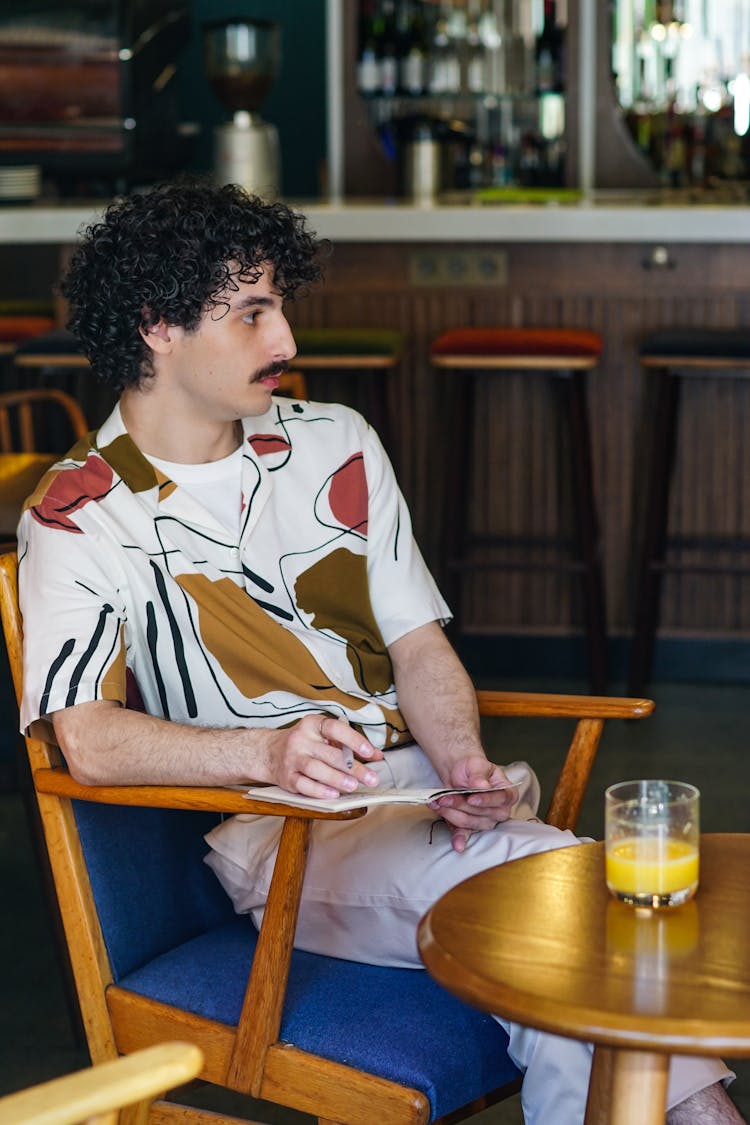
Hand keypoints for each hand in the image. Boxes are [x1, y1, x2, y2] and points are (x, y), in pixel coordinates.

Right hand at [264, 714, 382, 797]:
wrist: (268, 752)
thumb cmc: (305, 743)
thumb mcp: (324, 736)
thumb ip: (349, 744)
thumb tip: (377, 756)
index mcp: (313, 725)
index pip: (335, 729)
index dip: (353, 739)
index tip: (369, 752)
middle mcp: (301, 739)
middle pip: (330, 754)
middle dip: (353, 768)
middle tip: (371, 778)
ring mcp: (292, 758)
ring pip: (316, 769)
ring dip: (336, 779)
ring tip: (353, 786)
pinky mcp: (286, 777)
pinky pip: (304, 785)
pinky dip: (319, 790)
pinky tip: (333, 794)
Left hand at [429, 755, 517, 853]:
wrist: (459, 773)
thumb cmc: (472, 768)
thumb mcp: (476, 764)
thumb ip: (479, 775)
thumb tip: (483, 786)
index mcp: (507, 793)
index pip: (502, 799)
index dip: (486, 800)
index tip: (472, 798)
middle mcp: (500, 810)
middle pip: (482, 813)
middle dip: (460, 804)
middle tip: (443, 796)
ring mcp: (486, 821)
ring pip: (468, 822)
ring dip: (451, 813)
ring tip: (437, 802)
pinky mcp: (471, 828)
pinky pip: (465, 834)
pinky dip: (458, 838)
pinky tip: (456, 844)